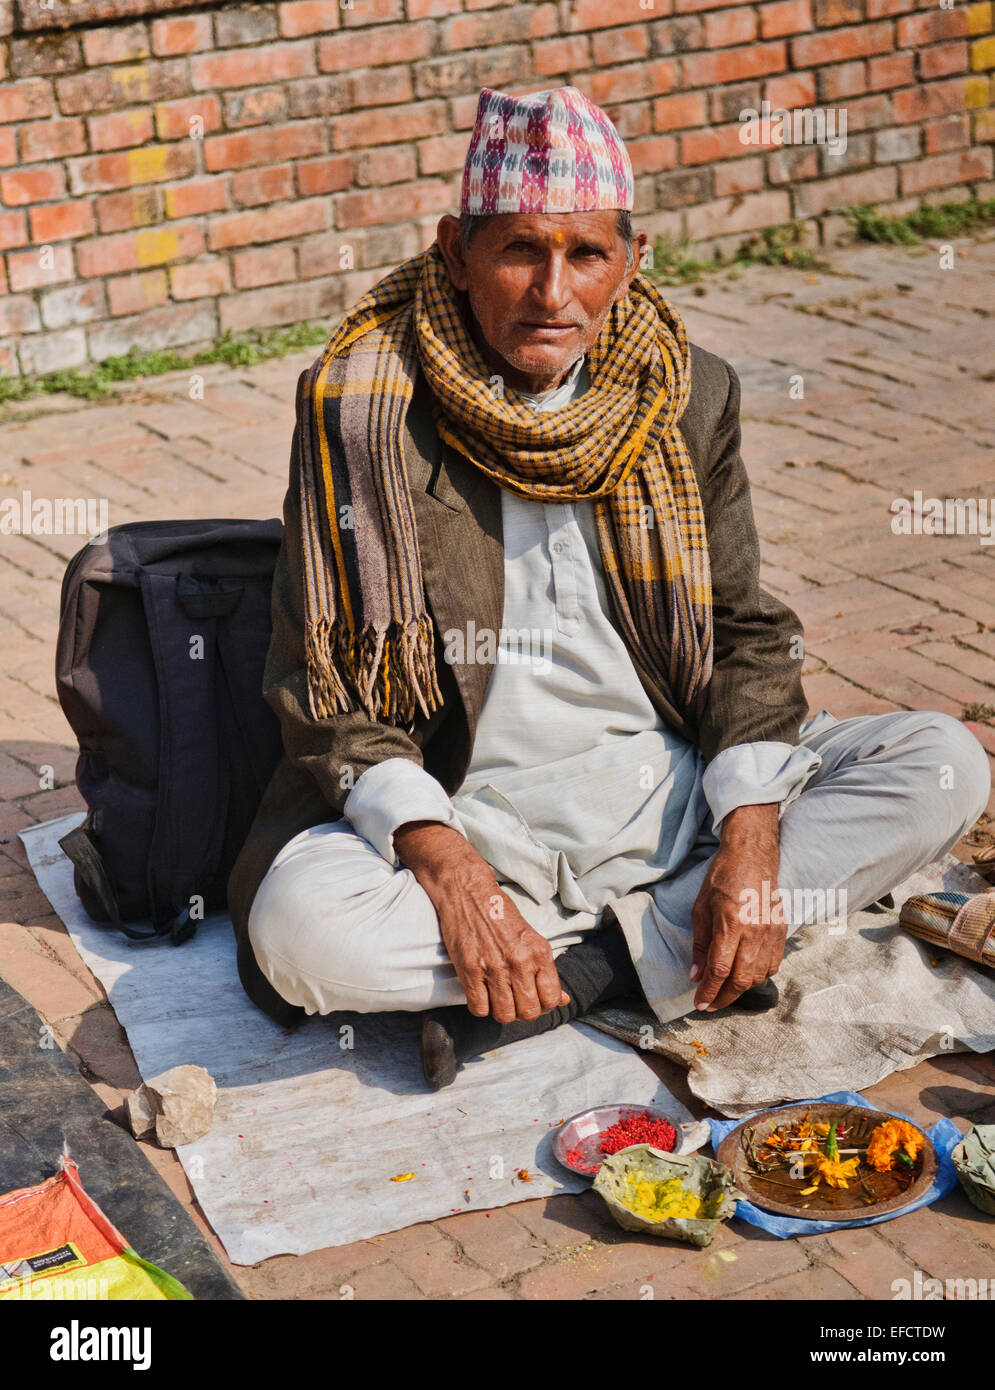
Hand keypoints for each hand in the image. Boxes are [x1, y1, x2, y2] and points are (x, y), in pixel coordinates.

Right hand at [394, 821, 569, 1023]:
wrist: (468, 893)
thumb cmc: (500, 913)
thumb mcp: (531, 937)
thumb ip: (546, 970)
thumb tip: (562, 999)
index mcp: (538, 952)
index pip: (551, 999)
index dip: (543, 1005)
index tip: (534, 999)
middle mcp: (519, 961)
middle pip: (528, 1012)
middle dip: (523, 1012)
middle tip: (515, 1001)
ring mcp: (493, 967)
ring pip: (504, 1015)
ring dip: (502, 1012)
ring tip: (498, 999)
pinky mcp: (470, 969)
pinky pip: (479, 1008)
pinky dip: (481, 1007)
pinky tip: (481, 994)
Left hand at [690, 803, 781, 1010]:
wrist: (752, 855)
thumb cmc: (721, 878)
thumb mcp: (701, 909)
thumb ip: (700, 945)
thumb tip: (696, 975)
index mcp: (730, 925)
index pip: (719, 970)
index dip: (708, 992)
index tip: (699, 1004)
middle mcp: (754, 932)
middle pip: (741, 979)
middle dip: (724, 998)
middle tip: (710, 1004)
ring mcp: (771, 932)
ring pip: (759, 975)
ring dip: (741, 988)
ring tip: (725, 990)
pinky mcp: (782, 929)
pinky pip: (773, 964)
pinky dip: (759, 975)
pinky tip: (746, 975)